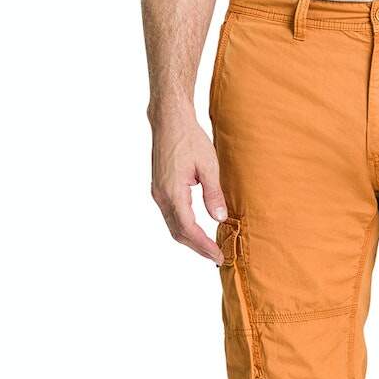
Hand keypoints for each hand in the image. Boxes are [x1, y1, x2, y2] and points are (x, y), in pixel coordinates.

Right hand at [149, 106, 226, 263]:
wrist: (169, 120)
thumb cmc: (189, 138)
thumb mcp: (209, 166)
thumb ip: (214, 194)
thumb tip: (220, 218)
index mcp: (173, 192)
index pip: (189, 228)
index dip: (204, 245)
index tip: (218, 255)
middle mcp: (161, 196)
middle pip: (178, 232)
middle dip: (197, 247)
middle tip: (216, 257)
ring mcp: (158, 193)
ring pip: (173, 226)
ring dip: (190, 240)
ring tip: (209, 249)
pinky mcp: (159, 189)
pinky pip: (171, 216)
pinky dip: (184, 228)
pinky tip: (197, 231)